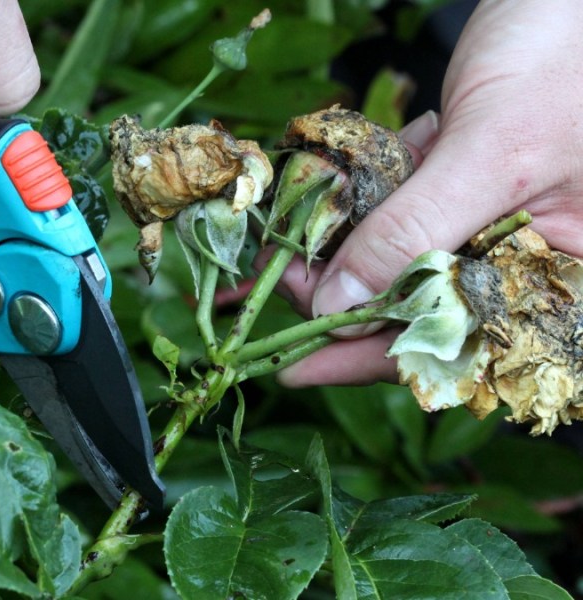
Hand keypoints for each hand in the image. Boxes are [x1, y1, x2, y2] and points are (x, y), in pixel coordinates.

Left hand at [276, 0, 582, 386]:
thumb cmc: (570, 60)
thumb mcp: (494, 154)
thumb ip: (415, 231)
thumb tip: (337, 302)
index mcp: (556, 279)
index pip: (449, 344)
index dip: (363, 359)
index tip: (292, 366)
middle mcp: (521, 259)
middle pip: (413, 304)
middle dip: (339, 296)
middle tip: (276, 283)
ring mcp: (489, 216)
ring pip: (397, 251)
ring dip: (338, 244)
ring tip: (282, 242)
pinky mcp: (462, 176)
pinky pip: (400, 200)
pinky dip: (361, 196)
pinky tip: (324, 191)